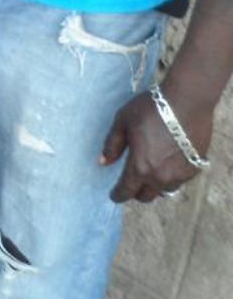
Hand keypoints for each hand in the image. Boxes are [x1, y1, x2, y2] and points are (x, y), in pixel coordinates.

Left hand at [101, 88, 212, 203]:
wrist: (187, 101)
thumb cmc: (151, 108)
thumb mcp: (123, 121)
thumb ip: (112, 144)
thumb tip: (103, 162)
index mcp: (140, 167)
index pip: (126, 191)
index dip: (118, 194)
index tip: (114, 194)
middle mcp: (160, 177)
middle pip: (146, 196)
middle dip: (135, 191)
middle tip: (131, 181)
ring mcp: (179, 175)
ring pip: (164, 191)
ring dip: (154, 186)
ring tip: (150, 173)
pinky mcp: (194, 168)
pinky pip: (179, 181)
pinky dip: (171, 177)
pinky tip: (168, 164)